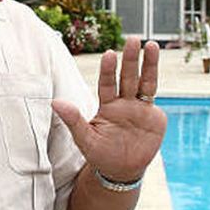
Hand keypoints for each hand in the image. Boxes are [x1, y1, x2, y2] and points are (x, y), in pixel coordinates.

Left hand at [52, 37, 166, 181]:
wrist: (122, 170)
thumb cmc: (100, 153)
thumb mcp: (85, 139)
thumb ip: (73, 120)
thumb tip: (55, 102)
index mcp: (107, 105)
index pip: (107, 84)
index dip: (108, 70)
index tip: (109, 54)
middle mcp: (123, 102)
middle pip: (128, 77)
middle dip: (131, 59)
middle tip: (133, 39)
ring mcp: (139, 107)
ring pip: (144, 81)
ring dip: (149, 64)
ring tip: (152, 45)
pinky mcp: (153, 116)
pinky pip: (154, 97)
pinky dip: (154, 84)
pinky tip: (154, 66)